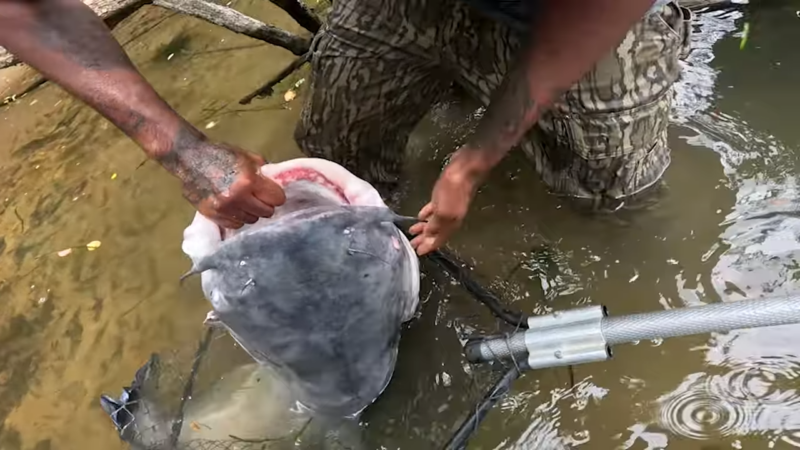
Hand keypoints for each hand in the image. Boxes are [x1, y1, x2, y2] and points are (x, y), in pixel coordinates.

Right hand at [160, 139, 285, 229]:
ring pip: (251, 220)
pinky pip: (234, 224)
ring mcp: (224, 209)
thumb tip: (275, 184)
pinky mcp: (212, 215)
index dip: (276, 195)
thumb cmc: (220, 154)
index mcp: (248, 181)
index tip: (272, 193)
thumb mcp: (247, 157)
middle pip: (266, 212)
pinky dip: (237, 218)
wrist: (189, 158)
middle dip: (265, 204)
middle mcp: (237, 197)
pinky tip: (233, 208)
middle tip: (259, 198)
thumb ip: (263, 172)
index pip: (277, 199)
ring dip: (251, 212)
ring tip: (244, 202)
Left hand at [409, 149, 485, 254]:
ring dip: (423, 227)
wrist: (464, 169)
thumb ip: (435, 226)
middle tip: (411, 244)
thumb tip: (428, 238)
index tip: (418, 253)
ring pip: (434, 222)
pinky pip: (434, 210)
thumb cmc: (453, 191)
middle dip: (424, 239)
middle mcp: (450, 218)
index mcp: (451, 224)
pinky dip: (427, 214)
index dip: (429, 247)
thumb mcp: (442, 211)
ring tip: (412, 231)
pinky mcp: (444, 196)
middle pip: (436, 232)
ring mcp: (447, 207)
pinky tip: (420, 216)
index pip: (439, 240)